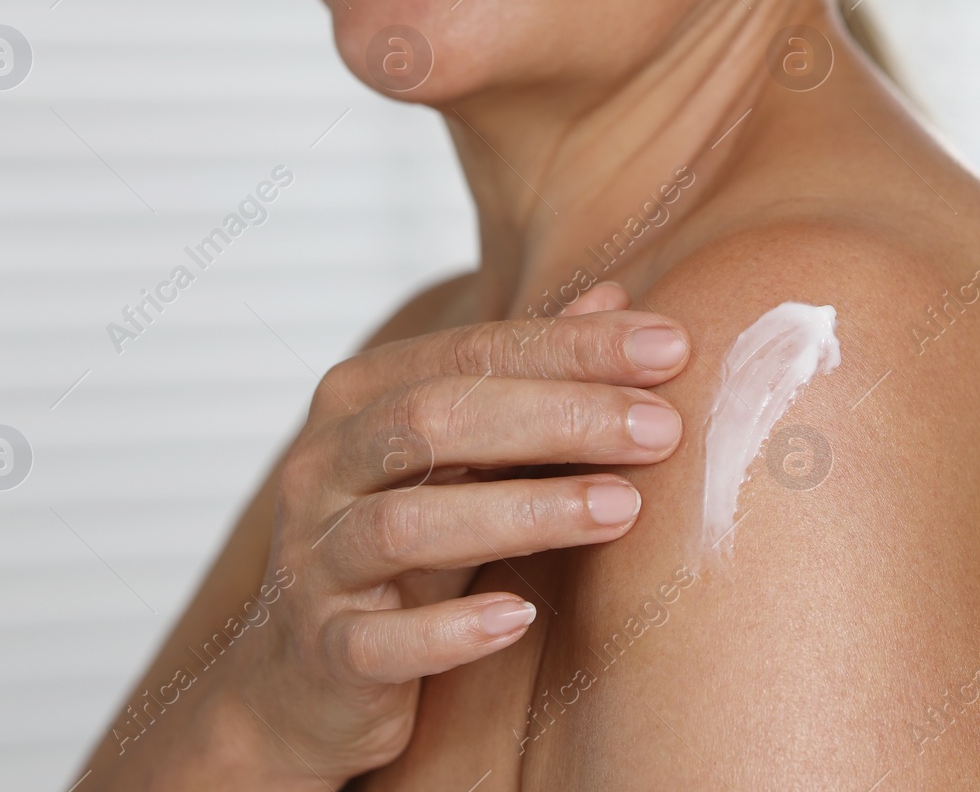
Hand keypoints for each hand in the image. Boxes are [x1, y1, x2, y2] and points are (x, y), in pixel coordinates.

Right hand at [213, 285, 689, 784]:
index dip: (574, 348)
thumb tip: (613, 294)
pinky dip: (448, 631)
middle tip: (660, 429)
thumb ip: (529, 379)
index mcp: (361, 400)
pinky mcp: (321, 654)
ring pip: (403, 524)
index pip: (473, 353)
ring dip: (522, 513)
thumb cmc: (406, 553)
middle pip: (435, 420)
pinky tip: (522, 618)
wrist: (307, 684)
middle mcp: (323, 466)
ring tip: (622, 509)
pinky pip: (376, 642)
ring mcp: (313, 561)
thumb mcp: (465, 458)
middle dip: (557, 417)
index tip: (672, 348)